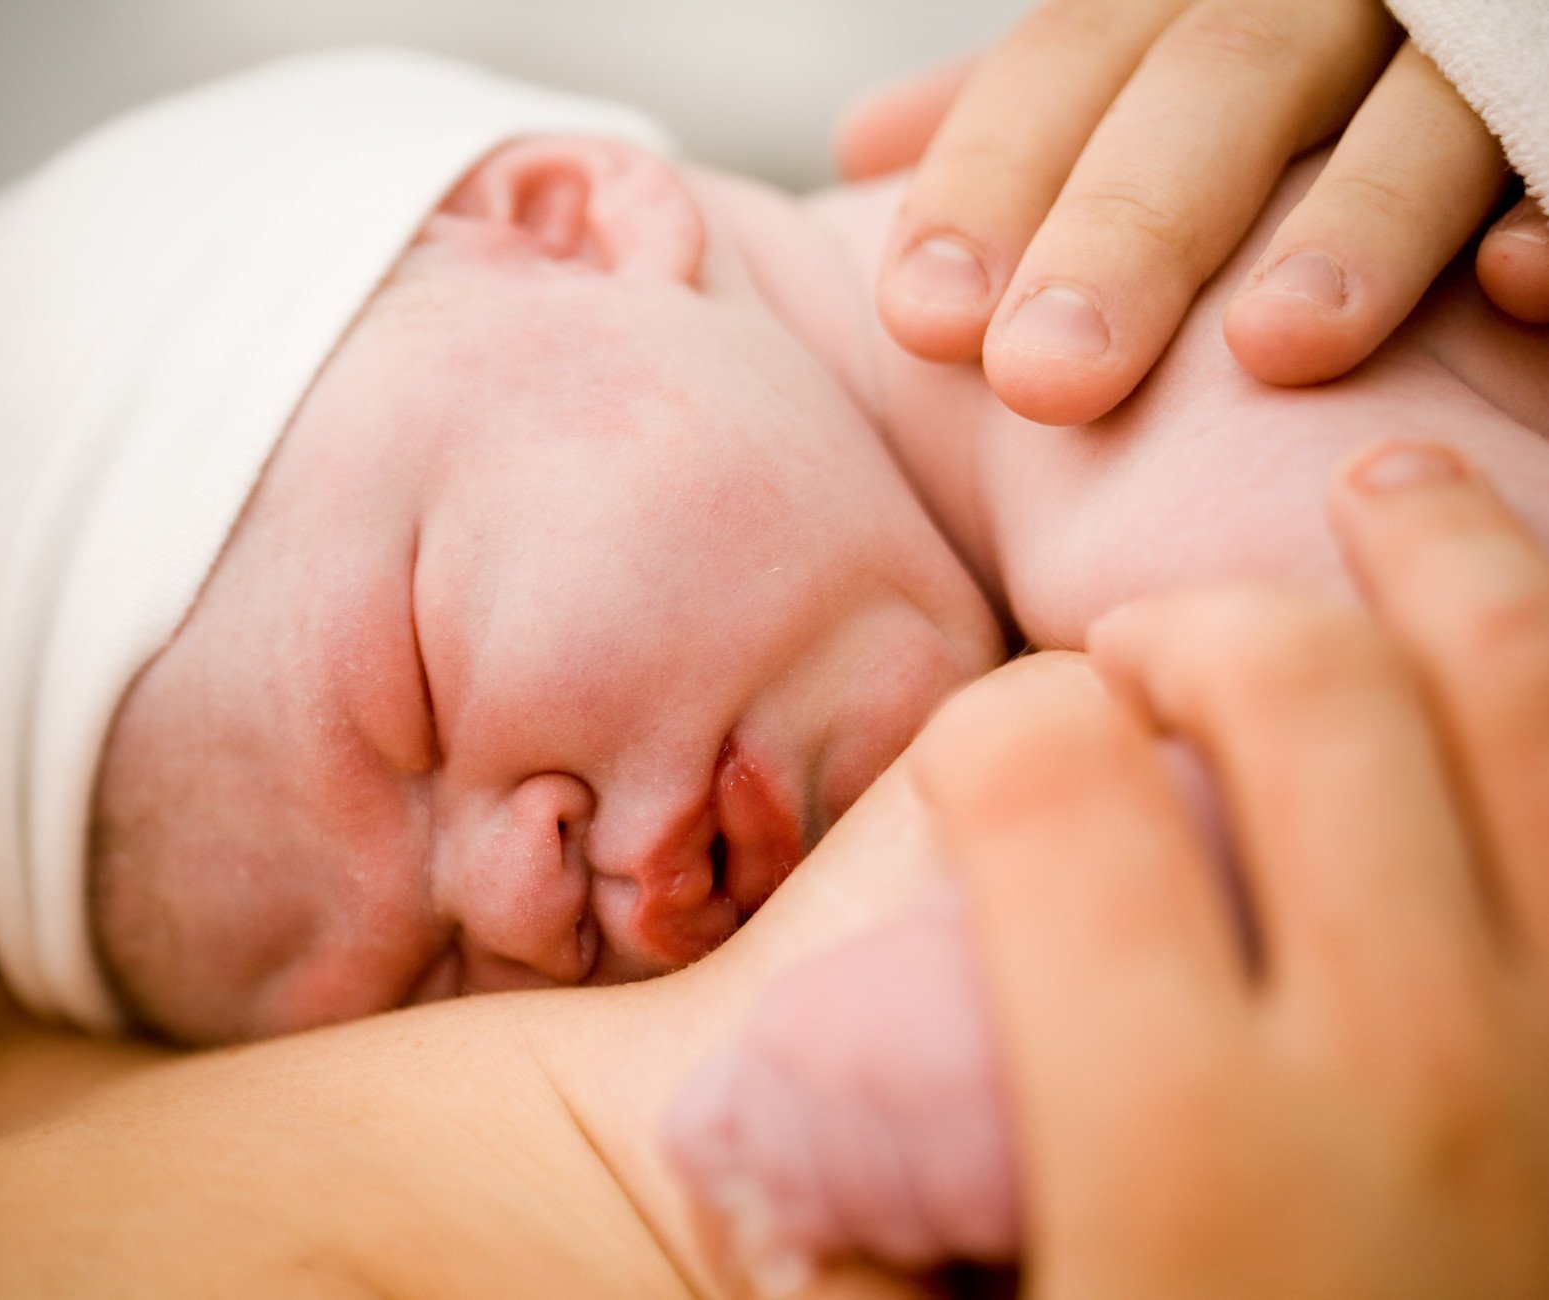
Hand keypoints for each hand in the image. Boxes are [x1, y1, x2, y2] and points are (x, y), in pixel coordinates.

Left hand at [844, 0, 1548, 425]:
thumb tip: (865, 142)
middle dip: (1131, 228)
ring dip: (1352, 222)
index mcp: (1200, 2)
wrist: (1446, 25)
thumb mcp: (1143, 68)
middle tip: (1048, 377)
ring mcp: (1465, 48)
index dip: (991, 180)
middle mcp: (1327, 5)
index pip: (1070, 62)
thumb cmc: (1279, 89)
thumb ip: (1032, 112)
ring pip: (1418, 107)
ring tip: (1276, 348)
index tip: (926, 316)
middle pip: (1219, 81)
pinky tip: (1514, 279)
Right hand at [909, 439, 1548, 1295]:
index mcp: (1182, 1148)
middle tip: (1160, 661)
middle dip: (1196, 624)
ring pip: (1528, 692)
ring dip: (1446, 559)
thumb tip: (801, 1151)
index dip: (1003, 729)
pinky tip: (1534, 639)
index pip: (1045, 781)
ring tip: (1383, 497)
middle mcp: (1412, 1072)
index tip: (1008, 755)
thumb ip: (866, 1247)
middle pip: (1294, 683)